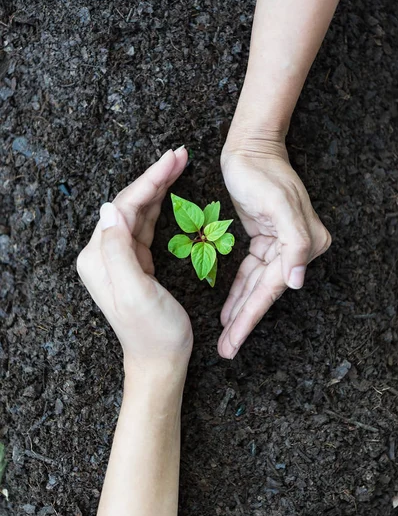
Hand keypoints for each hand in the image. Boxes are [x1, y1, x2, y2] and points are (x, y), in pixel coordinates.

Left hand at [77, 148, 192, 376]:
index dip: (149, 180)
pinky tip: (168, 191)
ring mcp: (118, 257)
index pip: (123, 207)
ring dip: (158, 187)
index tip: (173, 159)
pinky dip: (158, 205)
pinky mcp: (135, 262)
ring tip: (179, 164)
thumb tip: (110, 207)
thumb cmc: (153, 332)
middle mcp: (102, 254)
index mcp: (98, 258)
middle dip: (155, 177)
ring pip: (138, 211)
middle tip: (181, 155)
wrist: (160, 361)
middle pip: (129, 204)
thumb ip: (118, 250)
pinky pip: (145, 225)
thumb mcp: (135, 292)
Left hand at [219, 127, 330, 358]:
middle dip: (244, 322)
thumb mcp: (279, 204)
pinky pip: (250, 272)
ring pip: (256, 286)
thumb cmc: (261, 172)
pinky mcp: (264, 239)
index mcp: (303, 243)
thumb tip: (297, 282)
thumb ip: (294, 243)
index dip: (251, 318)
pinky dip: (239, 290)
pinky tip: (229, 310)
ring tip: (226, 338)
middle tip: (226, 350)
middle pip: (264, 292)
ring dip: (240, 311)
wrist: (249, 148)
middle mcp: (295, 247)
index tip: (233, 343)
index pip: (272, 289)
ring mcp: (280, 245)